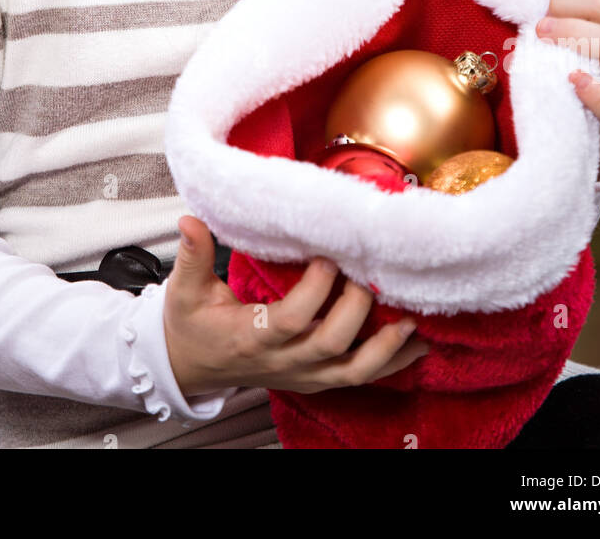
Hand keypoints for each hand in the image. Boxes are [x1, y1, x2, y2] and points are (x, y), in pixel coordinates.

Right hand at [163, 216, 428, 398]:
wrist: (192, 368)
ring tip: (412, 319)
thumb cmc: (192, 328)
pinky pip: (359, 378)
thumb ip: (192, 256)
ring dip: (387, 347)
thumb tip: (191, 221)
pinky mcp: (315, 379)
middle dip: (356, 309)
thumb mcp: (184, 291)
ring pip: (353, 372)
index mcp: (250, 337)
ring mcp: (302, 374)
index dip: (315, 291)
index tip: (328, 256)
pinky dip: (390, 362)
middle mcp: (282, 361)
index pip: (291, 320)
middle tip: (368, 273)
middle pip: (330, 344)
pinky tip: (415, 343)